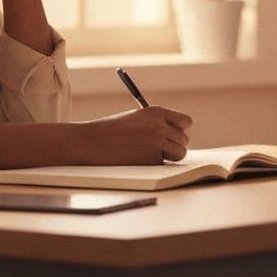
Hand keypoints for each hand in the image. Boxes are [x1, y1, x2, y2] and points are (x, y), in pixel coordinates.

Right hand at [78, 107, 192, 164]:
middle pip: (184, 139)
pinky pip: (164, 163)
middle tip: (159, 147)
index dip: (179, 129)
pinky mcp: (151, 160)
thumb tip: (174, 135)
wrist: (91, 142)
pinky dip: (155, 164)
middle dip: (174, 144)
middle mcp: (159, 126)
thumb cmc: (110, 130)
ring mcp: (156, 143)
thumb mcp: (136, 118)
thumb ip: (156, 123)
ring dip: (170, 155)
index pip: (185, 122)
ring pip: (180, 153)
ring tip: (153, 154)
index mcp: (155, 112)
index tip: (172, 134)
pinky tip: (139, 159)